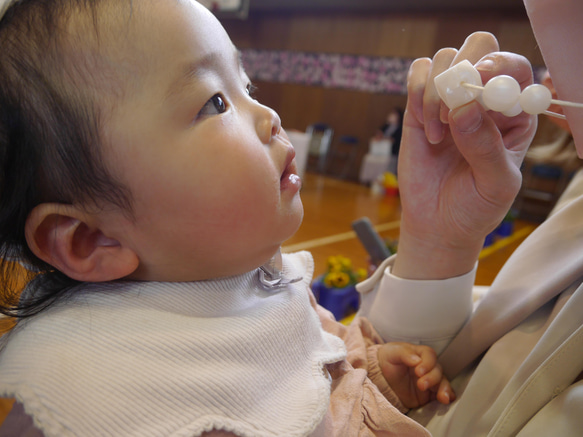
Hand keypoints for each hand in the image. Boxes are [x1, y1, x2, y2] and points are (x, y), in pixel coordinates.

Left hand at [378, 342, 454, 408]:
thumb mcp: (392, 353)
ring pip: (443, 382)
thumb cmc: (388, 360)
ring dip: (444, 389)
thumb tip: (417, 360)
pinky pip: (441, 394)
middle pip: (437, 370)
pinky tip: (447, 400)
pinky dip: (447, 396)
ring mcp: (430, 380)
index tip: (419, 371)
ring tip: (442, 397)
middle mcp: (428, 366)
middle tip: (421, 385)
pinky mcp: (429, 394)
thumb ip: (404, 354)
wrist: (381, 377)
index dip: (427, 363)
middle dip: (432, 378)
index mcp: (420, 354)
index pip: (430, 355)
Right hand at [393, 32, 537, 279]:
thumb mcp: (495, 184)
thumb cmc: (476, 207)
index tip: (480, 81)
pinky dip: (416, 92)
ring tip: (439, 133)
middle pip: (480, 48)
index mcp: (515, 113)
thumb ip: (484, 146)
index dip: (500, 66)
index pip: (515, 69)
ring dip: (437, 92)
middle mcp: (484, 100)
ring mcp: (450, 101)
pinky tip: (423, 127)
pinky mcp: (419, 108)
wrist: (437, 225)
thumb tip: (464, 107)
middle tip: (453, 103)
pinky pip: (417, 75)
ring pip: (445, 59)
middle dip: (464, 70)